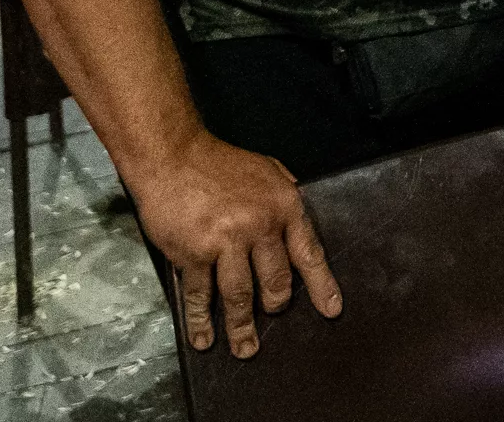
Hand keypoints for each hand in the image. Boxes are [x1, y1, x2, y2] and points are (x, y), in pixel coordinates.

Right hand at [126, 131, 342, 358]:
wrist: (172, 154)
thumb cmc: (218, 161)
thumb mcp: (267, 170)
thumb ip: (284, 197)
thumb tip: (297, 223)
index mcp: (283, 206)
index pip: (309, 254)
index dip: (321, 286)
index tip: (331, 309)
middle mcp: (259, 227)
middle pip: (276, 281)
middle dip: (276, 305)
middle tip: (274, 317)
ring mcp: (226, 242)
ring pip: (240, 296)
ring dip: (243, 327)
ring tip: (246, 349)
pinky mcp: (194, 254)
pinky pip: (201, 295)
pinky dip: (202, 320)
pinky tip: (204, 337)